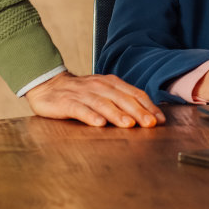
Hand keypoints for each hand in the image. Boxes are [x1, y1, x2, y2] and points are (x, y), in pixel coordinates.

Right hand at [24, 72, 164, 127]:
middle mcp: (99, 86)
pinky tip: (99, 124)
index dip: (148, 106)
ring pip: (103, 103)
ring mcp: (83, 94)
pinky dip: (90, 116)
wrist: (48, 85)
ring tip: (129, 124)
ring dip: (117, 114)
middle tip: (150, 124)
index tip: (160, 119)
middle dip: (138, 112)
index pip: (134, 94)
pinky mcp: (67, 102)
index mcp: (111, 83)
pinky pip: (80, 109)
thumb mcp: (104, 91)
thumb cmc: (81, 93)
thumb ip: (122, 100)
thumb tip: (146, 114)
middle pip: (122, 99)